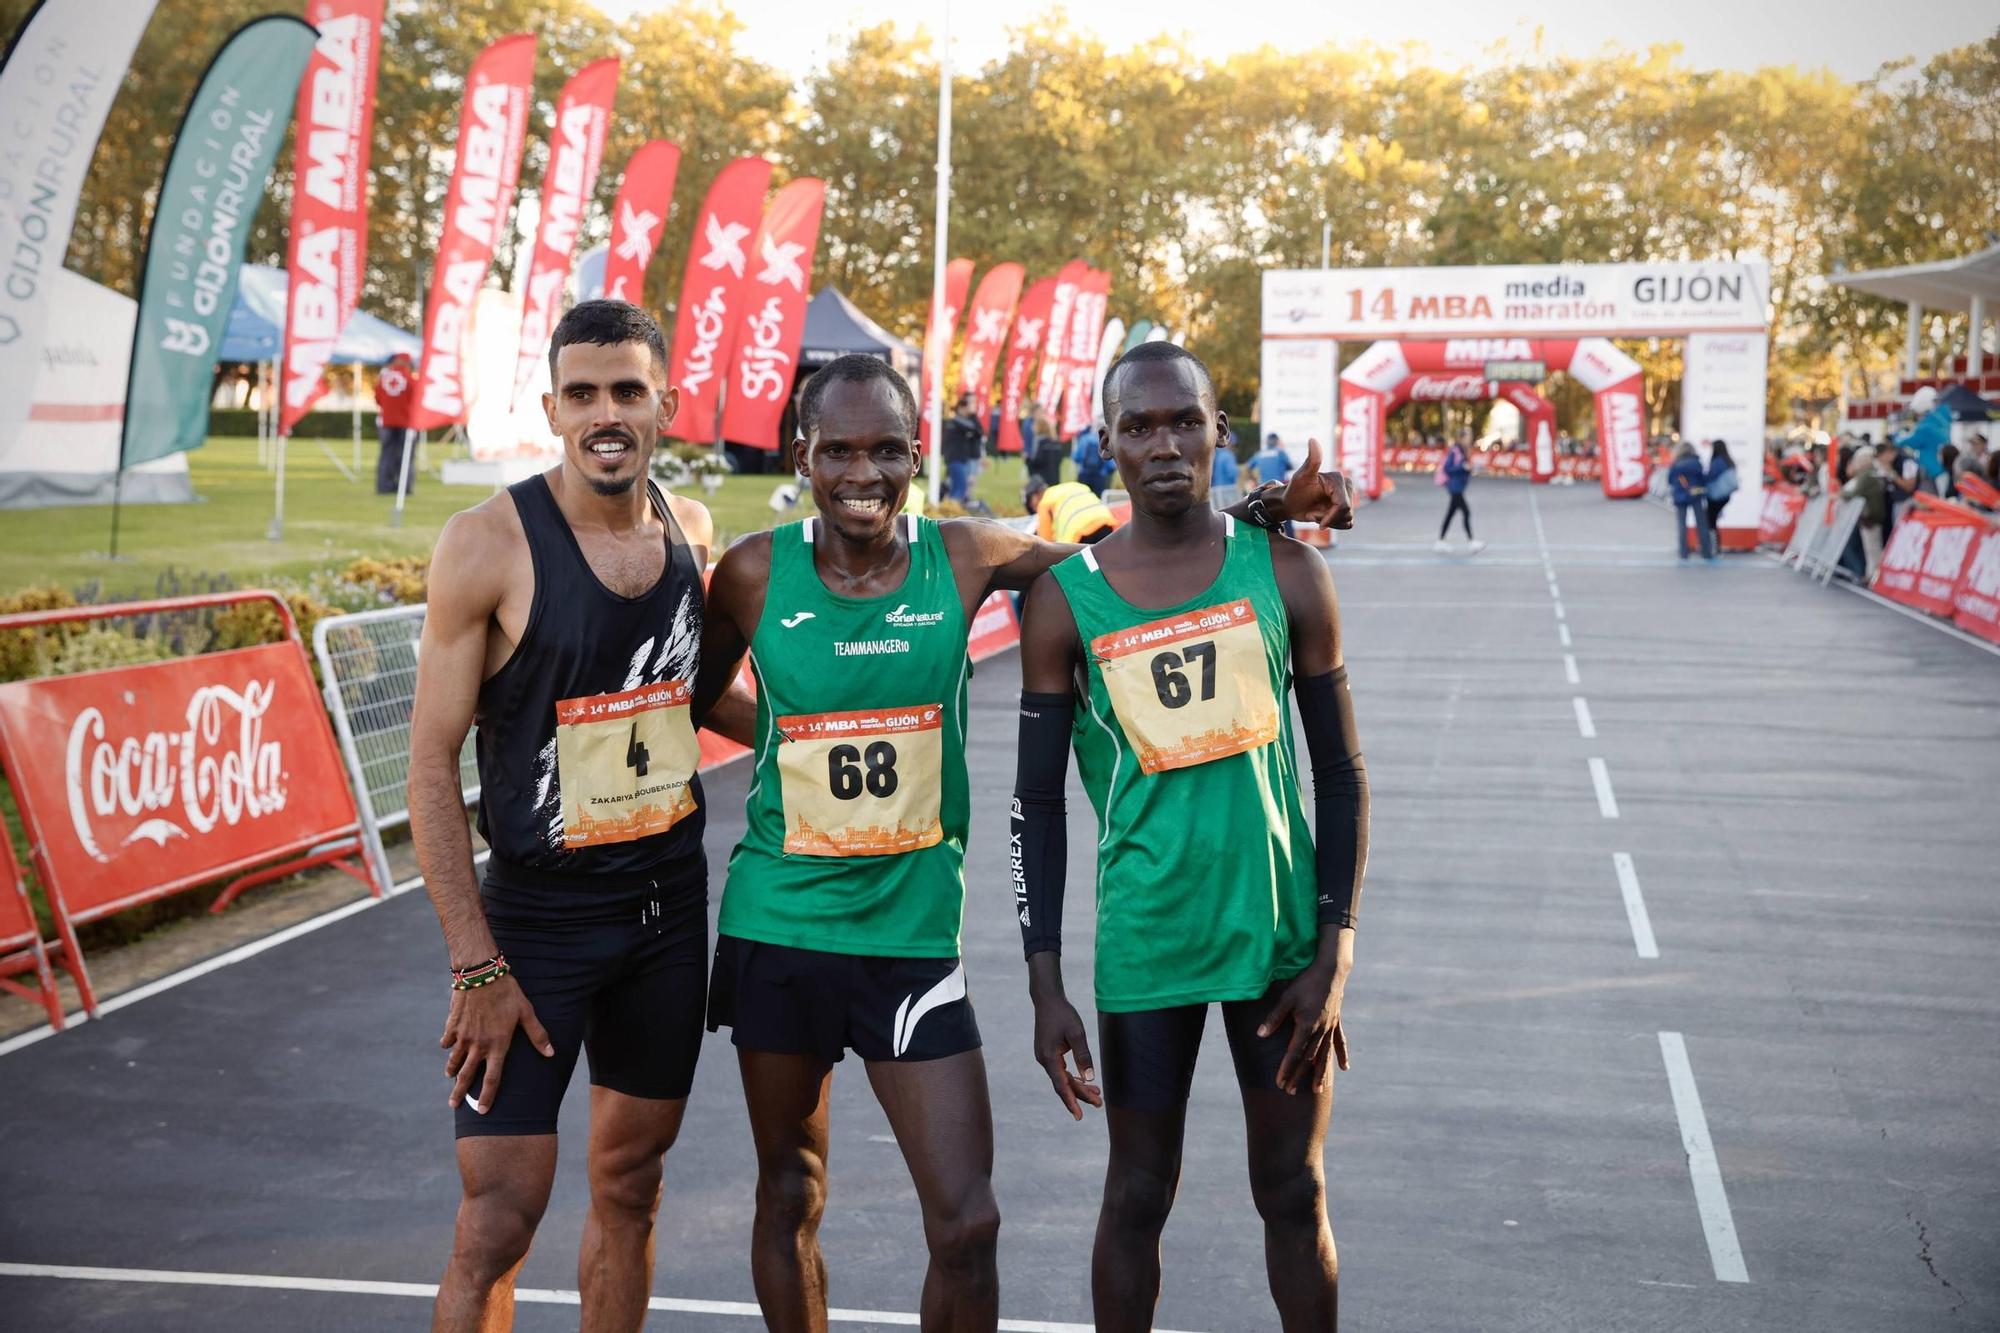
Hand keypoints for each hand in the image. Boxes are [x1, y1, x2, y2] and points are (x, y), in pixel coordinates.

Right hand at [442, 975, 553, 1114]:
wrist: (480, 974)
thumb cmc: (508, 993)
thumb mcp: (526, 1013)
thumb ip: (537, 1035)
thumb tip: (550, 1053)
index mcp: (497, 1045)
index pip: (492, 1079)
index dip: (487, 1097)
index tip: (482, 1111)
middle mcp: (478, 1045)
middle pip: (467, 1075)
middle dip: (460, 1093)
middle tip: (454, 1105)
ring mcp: (462, 1036)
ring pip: (454, 1060)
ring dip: (452, 1071)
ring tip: (450, 1078)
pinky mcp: (452, 1025)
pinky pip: (448, 1041)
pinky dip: (447, 1046)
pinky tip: (447, 1047)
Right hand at [1032, 993, 1102, 1119]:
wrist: (1048, 999)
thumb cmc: (1063, 1014)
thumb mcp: (1076, 1034)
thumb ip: (1083, 1056)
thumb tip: (1089, 1078)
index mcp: (1048, 1058)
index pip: (1061, 1086)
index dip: (1071, 1102)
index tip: (1079, 1116)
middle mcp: (1044, 1060)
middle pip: (1063, 1084)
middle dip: (1080, 1094)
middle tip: (1099, 1103)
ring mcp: (1045, 1057)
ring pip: (1063, 1078)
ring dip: (1078, 1086)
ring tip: (1097, 1094)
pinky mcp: (1048, 1053)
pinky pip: (1061, 1070)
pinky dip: (1073, 1076)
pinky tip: (1084, 1081)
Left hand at [1257, 964, 1350, 1094]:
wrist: (1330, 970)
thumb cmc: (1305, 982)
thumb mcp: (1286, 998)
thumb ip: (1274, 1018)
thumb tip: (1260, 1035)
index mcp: (1307, 1025)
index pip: (1294, 1053)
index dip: (1286, 1069)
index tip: (1280, 1082)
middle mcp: (1321, 1030)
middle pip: (1308, 1059)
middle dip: (1299, 1076)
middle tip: (1290, 1092)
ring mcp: (1331, 1028)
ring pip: (1325, 1055)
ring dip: (1321, 1073)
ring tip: (1318, 1090)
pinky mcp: (1337, 1022)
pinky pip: (1340, 1042)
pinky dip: (1341, 1055)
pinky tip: (1344, 1068)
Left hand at [1274, 437, 1356, 528]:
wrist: (1290, 503)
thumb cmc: (1294, 490)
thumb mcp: (1301, 476)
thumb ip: (1312, 460)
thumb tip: (1313, 439)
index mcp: (1338, 479)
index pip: (1343, 505)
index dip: (1329, 516)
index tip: (1312, 515)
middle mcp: (1346, 487)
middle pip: (1347, 513)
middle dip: (1328, 517)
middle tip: (1312, 511)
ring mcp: (1347, 498)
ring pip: (1348, 520)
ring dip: (1330, 521)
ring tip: (1316, 513)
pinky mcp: (1346, 509)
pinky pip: (1347, 523)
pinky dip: (1333, 524)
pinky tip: (1323, 518)